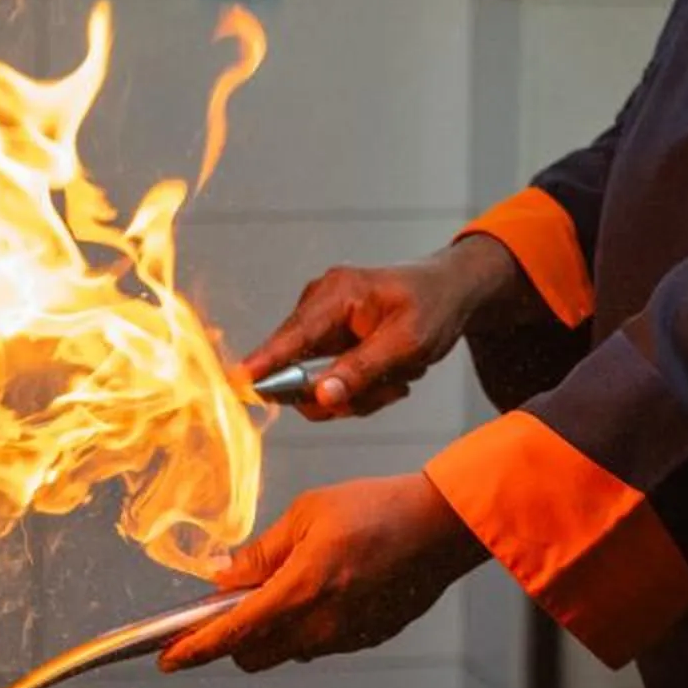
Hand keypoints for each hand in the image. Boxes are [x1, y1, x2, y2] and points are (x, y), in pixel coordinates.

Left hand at [158, 475, 488, 672]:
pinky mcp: (365, 639)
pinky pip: (317, 643)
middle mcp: (321, 626)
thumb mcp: (306, 514)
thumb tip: (221, 575)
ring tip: (277, 588)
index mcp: (299, 591)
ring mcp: (345, 638)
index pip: (232, 634)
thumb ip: (261, 552)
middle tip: (224, 608)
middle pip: (252, 655)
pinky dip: (301, 626)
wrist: (440, 526)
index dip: (193, 649)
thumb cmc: (375, 509)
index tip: (166, 659)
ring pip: (285, 651)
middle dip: (229, 639)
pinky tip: (316, 590)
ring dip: (267, 632)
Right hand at [239, 236, 520, 419]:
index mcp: (337, 294)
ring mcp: (322, 321)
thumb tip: (320, 396)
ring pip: (318, 381)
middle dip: (344, 391)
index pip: (291, 337)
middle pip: (301, 369)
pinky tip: (389, 374)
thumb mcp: (407, 344)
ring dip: (358, 392)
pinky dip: (360, 387)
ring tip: (398, 378)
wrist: (450, 291)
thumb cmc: (433, 307)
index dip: (264, 365)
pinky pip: (330, 378)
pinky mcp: (329, 337)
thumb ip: (362, 370)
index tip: (236, 384)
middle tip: (390, 388)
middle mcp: (320, 303)